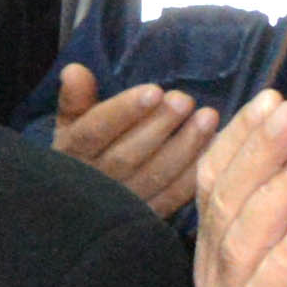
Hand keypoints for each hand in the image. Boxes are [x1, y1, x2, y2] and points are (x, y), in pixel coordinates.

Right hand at [53, 63, 222, 218]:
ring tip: (208, 117)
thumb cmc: (83, 153)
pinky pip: (174, 195)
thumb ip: (75, 98)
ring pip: (155, 175)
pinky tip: (214, 146)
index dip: (123, 111)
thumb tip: (74, 70)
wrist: (83, 209)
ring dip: (186, 146)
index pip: (94, 131)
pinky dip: (195, 172)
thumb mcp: (71, 124)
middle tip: (184, 100)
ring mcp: (123, 203)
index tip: (153, 90)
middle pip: (127, 155)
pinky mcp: (147, 216)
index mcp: (72, 153)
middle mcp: (95, 181)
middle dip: (160, 126)